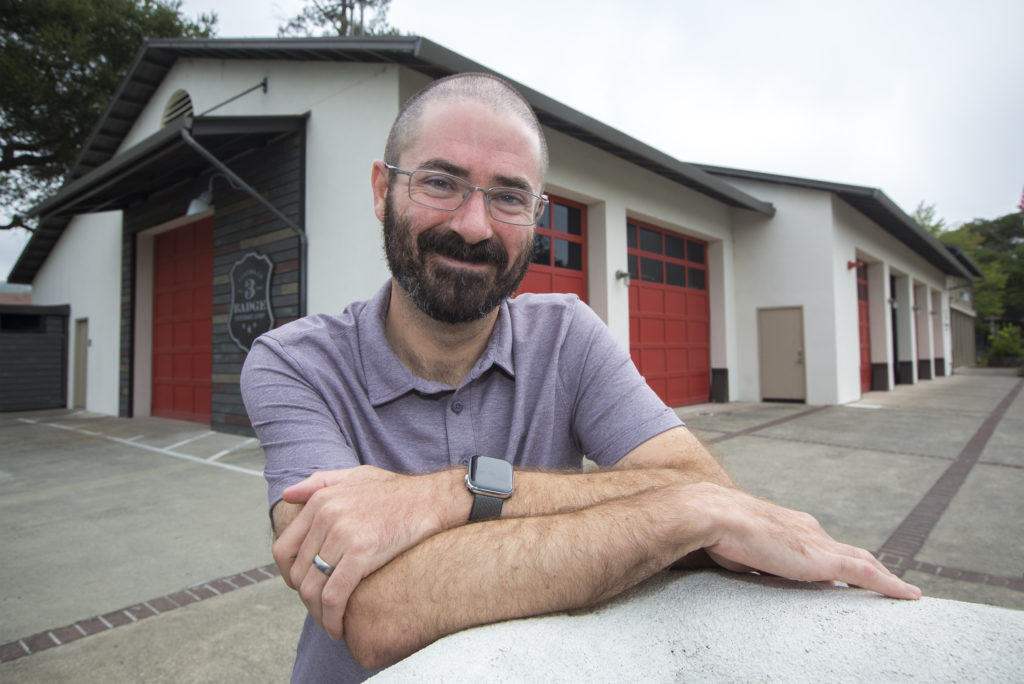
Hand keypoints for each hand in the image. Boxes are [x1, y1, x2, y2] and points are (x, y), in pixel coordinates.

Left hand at [272, 466, 457, 639]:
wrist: (432, 499)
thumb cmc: (397, 491)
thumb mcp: (355, 476)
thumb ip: (319, 483)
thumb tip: (288, 495)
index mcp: (320, 501)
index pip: (284, 549)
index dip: (288, 575)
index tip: (302, 587)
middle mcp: (326, 516)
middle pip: (297, 572)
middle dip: (305, 598)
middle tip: (320, 608)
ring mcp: (342, 535)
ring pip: (312, 589)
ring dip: (316, 614)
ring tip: (328, 623)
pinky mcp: (361, 554)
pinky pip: (334, 596)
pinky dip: (331, 618)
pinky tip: (338, 628)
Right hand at [690, 483, 920, 599]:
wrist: (718, 516)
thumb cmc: (719, 531)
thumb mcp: (744, 552)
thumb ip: (761, 562)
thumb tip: (768, 576)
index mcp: (791, 526)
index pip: (823, 545)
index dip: (838, 559)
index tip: (843, 575)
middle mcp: (811, 530)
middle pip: (850, 551)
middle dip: (869, 567)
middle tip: (886, 583)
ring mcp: (820, 544)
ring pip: (864, 561)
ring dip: (884, 577)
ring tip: (903, 592)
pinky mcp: (825, 560)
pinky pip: (868, 574)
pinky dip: (891, 585)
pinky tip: (910, 596)